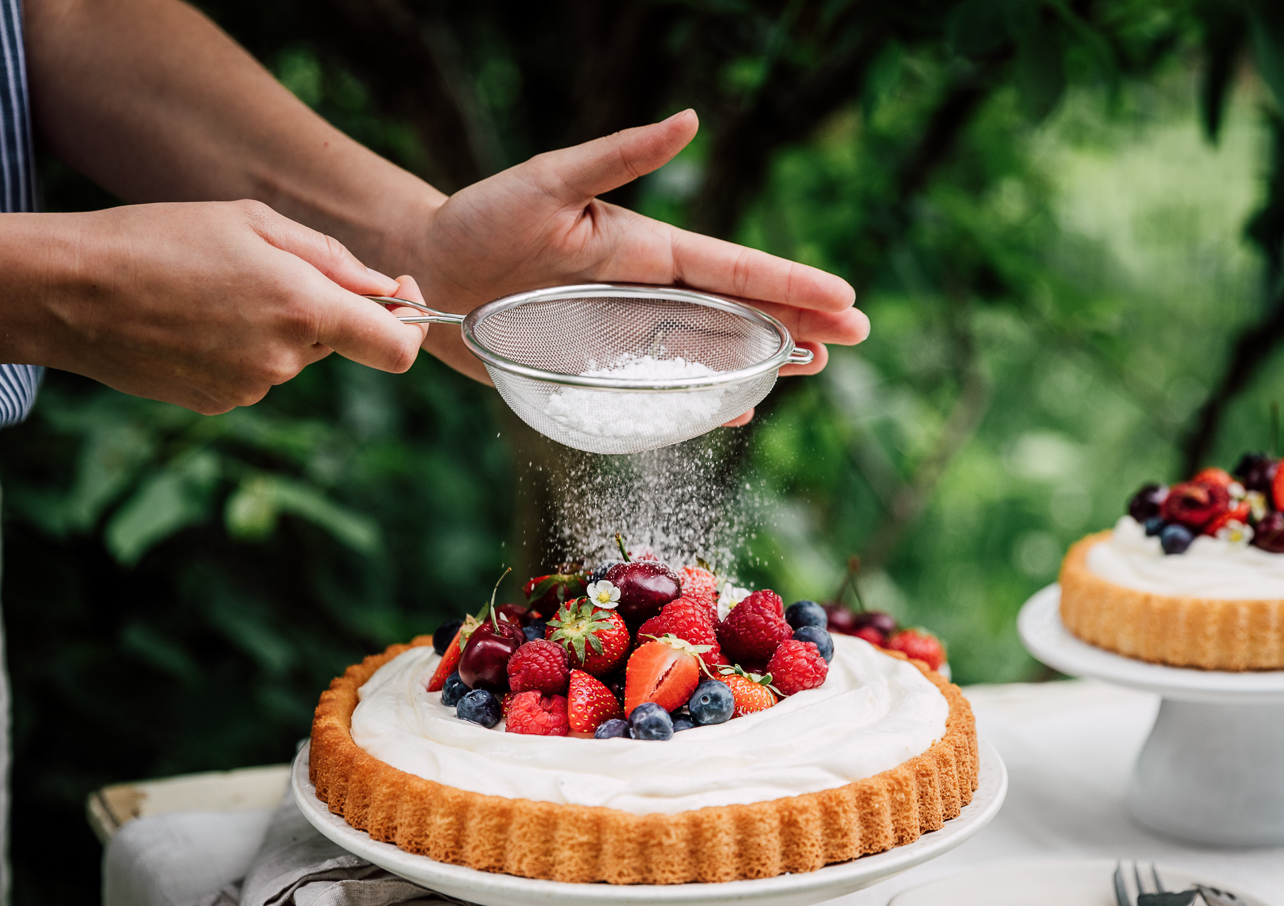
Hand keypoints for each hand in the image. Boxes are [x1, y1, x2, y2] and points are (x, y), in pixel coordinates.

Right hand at [49, 200, 425, 413]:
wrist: (68, 291)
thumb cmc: (159, 239)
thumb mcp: (252, 221)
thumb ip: (330, 258)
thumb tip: (385, 288)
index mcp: (304, 307)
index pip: (396, 348)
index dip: (411, 326)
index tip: (400, 297)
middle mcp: (285, 360)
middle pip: (338, 342)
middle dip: (322, 309)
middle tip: (264, 268)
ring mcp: (251, 389)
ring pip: (293, 357)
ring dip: (276, 326)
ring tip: (212, 289)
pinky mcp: (218, 404)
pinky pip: (253, 374)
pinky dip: (240, 348)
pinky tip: (191, 319)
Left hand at [402, 111, 868, 403]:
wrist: (430, 269)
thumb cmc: (480, 220)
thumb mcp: (548, 182)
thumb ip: (619, 155)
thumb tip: (689, 120)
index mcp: (644, 248)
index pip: (733, 267)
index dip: (789, 284)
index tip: (844, 297)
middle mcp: (644, 291)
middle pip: (738, 310)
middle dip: (797, 321)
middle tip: (853, 337)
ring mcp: (625, 331)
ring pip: (712, 349)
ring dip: (764, 358)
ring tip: (813, 367)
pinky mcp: (599, 365)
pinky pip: (665, 385)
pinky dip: (705, 397)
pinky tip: (738, 408)